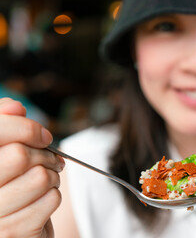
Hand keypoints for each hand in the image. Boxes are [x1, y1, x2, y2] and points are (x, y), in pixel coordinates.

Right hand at [0, 98, 64, 237]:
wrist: (16, 231)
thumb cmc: (11, 187)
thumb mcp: (2, 154)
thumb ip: (4, 127)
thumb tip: (15, 106)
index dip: (25, 128)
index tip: (42, 136)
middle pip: (21, 155)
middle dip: (45, 155)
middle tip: (50, 161)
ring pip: (40, 178)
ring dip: (52, 178)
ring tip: (46, 182)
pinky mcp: (12, 234)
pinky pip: (50, 200)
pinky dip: (54, 197)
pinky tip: (43, 201)